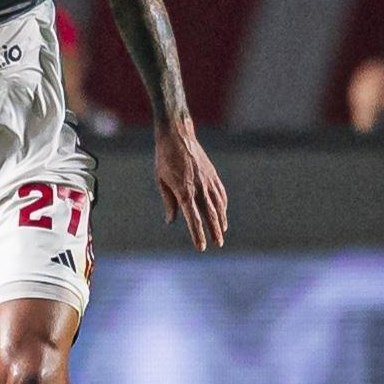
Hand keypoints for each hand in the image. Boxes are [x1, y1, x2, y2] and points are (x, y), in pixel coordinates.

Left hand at [154, 116, 227, 250]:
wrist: (177, 136)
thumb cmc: (165, 159)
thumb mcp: (161, 180)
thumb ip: (168, 201)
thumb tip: (171, 221)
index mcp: (184, 191)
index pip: (193, 218)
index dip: (197, 234)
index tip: (201, 247)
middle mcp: (199, 188)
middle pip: (209, 215)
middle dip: (213, 231)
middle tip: (218, 244)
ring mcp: (208, 181)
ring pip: (218, 205)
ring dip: (220, 220)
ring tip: (221, 232)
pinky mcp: (213, 174)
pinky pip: (221, 193)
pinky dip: (223, 205)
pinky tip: (222, 213)